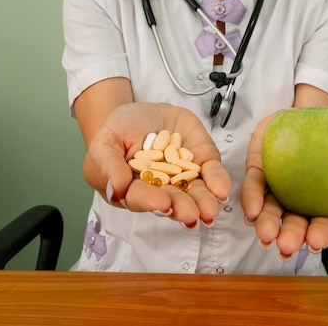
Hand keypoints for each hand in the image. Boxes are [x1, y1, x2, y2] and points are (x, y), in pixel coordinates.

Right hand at [84, 102, 230, 226]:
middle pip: (172, 201)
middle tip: (191, 215)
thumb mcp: (106, 142)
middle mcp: (162, 188)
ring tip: (210, 211)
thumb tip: (117, 188)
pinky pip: (211, 172)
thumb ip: (109, 165)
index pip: (141, 198)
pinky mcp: (202, 160)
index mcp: (134, 189)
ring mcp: (184, 175)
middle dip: (183, 208)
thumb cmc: (119, 131)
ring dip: (203, 202)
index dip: (151, 201)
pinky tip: (222, 190)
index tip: (162, 204)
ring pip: (195, 192)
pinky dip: (218, 181)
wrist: (143, 112)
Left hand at [240, 114, 327, 257]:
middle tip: (286, 246)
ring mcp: (276, 187)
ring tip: (266, 235)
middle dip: (290, 236)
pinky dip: (251, 199)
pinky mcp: (258, 170)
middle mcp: (297, 200)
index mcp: (323, 202)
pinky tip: (252, 211)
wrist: (310, 114)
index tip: (316, 242)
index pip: (323, 222)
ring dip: (267, 224)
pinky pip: (253, 186)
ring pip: (270, 210)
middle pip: (294, 222)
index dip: (321, 234)